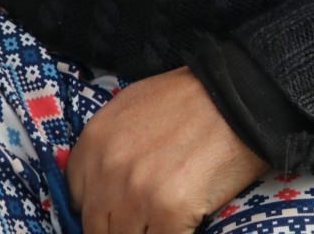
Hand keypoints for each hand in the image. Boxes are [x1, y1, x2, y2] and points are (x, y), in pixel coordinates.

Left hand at [67, 67, 267, 233]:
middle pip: (98, 227)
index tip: (118, 211)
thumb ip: (107, 148)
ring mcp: (136, 192)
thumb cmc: (188, 99)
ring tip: (164, 217)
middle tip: (146, 216)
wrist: (237, 95)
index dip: (99, 209)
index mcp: (94, 142)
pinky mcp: (168, 210)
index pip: (77, 201)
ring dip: (146, 231)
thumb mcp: (131, 108)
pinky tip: (184, 222)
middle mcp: (108, 168)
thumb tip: (99, 187)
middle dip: (121, 226)